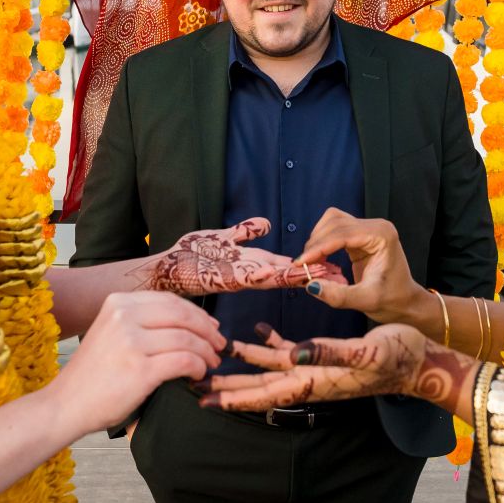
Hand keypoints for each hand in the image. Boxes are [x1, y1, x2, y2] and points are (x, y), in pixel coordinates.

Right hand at [52, 291, 225, 434]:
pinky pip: (184, 360)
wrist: (66, 405)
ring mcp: (131, 342)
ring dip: (206, 351)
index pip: (170, 300)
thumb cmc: (93, 374)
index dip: (197, 313)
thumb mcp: (111, 332)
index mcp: (117, 303)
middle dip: (208, 330)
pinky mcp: (140, 370)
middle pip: (183, 315)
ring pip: (187, 338)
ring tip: (211, 362)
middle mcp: (124, 316)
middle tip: (220, 344)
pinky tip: (197, 374)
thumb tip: (188, 320)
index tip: (211, 326)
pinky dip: (197, 366)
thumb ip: (140, 321)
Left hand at [134, 218, 346, 295]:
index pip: (285, 264)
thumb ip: (244, 232)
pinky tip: (275, 273)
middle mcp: (247, 272)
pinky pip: (243, 277)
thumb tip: (266, 224)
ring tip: (317, 274)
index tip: (334, 265)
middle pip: (285, 273)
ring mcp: (235, 277)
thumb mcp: (221, 238)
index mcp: (250, 263)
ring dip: (294, 276)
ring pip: (271, 277)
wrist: (163, 270)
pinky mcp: (220, 279)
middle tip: (340, 276)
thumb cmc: (190, 256)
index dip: (309, 265)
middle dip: (311, 274)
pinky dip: (259, 275)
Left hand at [198, 321, 474, 414]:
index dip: (235, 397)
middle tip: (192, 385)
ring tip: (213, 358)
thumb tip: (296, 353)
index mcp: (315, 381)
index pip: (266, 393)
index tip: (206, 400)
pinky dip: (270, 344)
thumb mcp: (366, 353)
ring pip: (268, 369)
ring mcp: (316, 367)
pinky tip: (255, 332)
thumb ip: (330, 352)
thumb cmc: (397, 357)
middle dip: (226, 386)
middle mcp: (309, 378)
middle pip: (258, 385)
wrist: (420, 360)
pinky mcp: (324, 356)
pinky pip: (289, 352)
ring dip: (241, 364)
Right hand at [295, 209, 426, 324]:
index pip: (342, 234)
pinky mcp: (360, 235)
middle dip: (315, 244)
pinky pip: (334, 230)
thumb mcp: (365, 301)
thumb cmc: (392, 301)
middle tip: (302, 267)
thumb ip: (338, 295)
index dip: (318, 247)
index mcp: (382, 235)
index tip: (300, 263)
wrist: (406, 303)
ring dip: (317, 240)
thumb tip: (310, 285)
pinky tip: (319, 259)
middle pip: (334, 223)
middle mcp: (376, 226)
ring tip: (310, 264)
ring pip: (331, 222)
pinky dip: (322, 242)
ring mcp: (368, 228)